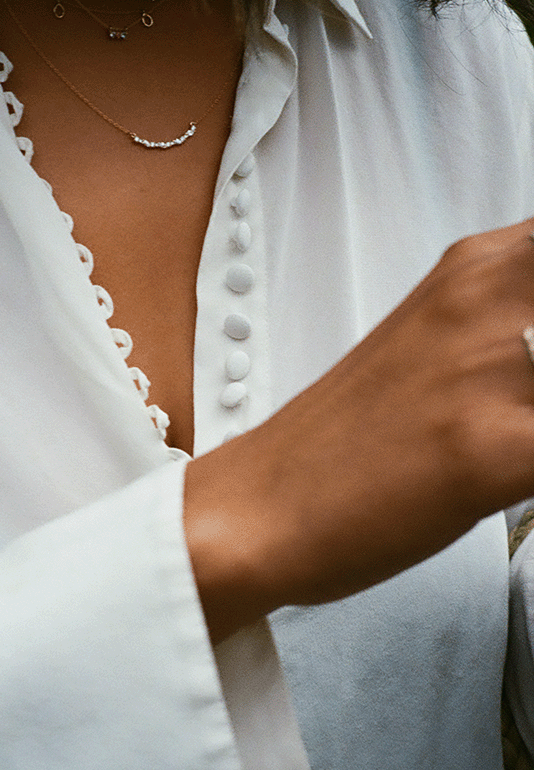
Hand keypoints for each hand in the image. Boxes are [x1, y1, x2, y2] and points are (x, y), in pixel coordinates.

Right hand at [185, 218, 533, 641]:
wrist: (262, 507)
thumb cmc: (353, 440)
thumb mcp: (444, 347)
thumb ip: (516, 321)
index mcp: (479, 263)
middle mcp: (489, 294)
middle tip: (530, 413)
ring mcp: (490, 368)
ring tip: (519, 441)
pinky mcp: (490, 450)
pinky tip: (523, 480)